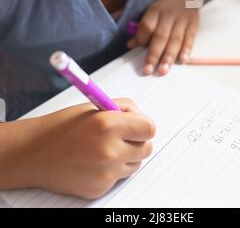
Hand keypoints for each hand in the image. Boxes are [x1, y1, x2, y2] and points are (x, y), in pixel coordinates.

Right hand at [3, 99, 155, 199]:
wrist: (34, 153)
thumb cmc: (63, 126)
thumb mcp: (94, 107)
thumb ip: (122, 108)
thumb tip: (141, 117)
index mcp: (108, 124)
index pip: (149, 128)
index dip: (144, 125)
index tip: (136, 124)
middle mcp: (109, 150)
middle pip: (147, 148)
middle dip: (137, 140)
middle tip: (120, 135)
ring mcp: (105, 173)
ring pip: (135, 164)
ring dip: (126, 156)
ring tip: (103, 148)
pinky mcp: (100, 188)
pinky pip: (119, 177)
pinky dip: (112, 170)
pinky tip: (93, 162)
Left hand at [127, 0, 199, 74]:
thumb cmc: (165, 7)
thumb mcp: (152, 11)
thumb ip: (142, 28)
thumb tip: (130, 45)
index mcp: (155, 10)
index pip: (147, 26)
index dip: (141, 39)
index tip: (134, 50)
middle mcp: (169, 14)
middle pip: (160, 36)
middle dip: (154, 55)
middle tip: (148, 70)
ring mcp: (183, 19)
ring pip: (175, 40)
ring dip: (169, 57)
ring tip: (163, 70)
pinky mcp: (194, 24)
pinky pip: (190, 38)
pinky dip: (187, 50)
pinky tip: (182, 60)